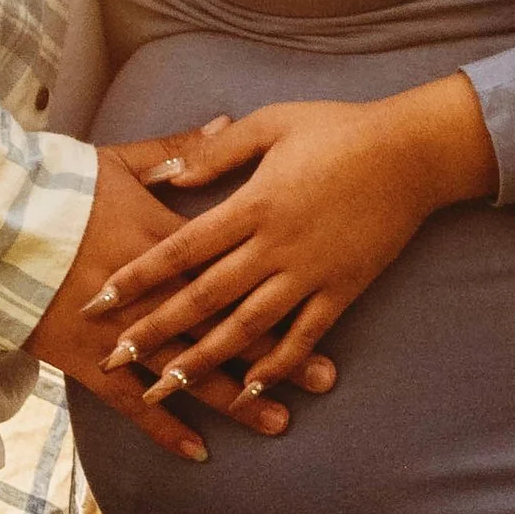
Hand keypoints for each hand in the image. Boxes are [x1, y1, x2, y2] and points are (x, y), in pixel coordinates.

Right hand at [27, 143, 334, 459]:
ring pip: (187, 370)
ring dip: (233, 398)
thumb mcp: (120, 160)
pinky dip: (164, 427)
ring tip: (277, 422)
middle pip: (224, 328)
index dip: (280, 292)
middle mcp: (153, 293)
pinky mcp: (86, 359)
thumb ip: (179, 151)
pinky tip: (199, 451)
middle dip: (275, 355)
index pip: (236, 273)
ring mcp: (120, 331)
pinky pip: (131, 401)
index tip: (325, 306)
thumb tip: (226, 124)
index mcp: (167, 242)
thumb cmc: (55, 186)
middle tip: (322, 380)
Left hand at [82, 77, 498, 399]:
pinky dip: (278, 366)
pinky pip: (306, 335)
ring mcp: (311, 272)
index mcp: (254, 203)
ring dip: (205, 360)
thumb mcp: (272, 123)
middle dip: (157, 330)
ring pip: (248, 326)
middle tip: (115, 357)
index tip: (100, 299)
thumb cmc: (340, 128)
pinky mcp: (343, 288)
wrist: (413, 151)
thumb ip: (216, 152)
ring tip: (168, 387)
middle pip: (205, 296)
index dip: (139, 276)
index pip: (182, 247)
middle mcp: (277, 245)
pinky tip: (252, 390)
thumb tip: (166, 178)